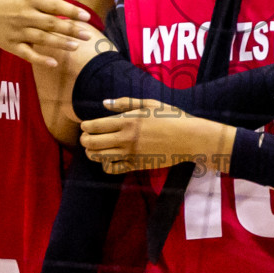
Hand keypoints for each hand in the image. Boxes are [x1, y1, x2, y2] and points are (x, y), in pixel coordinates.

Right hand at [0, 0, 95, 66]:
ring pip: (41, 38)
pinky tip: (54, 63)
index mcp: (31, 0)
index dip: (70, 11)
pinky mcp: (12, 46)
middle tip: (88, 36)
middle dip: (70, 30)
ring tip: (76, 47)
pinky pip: (27, 54)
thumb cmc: (13, 0)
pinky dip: (39, 59)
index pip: (54, 5)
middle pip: (50, 24)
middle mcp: (25, 15)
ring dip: (59, 43)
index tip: (87, 17)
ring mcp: (18, 32)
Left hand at [80, 97, 233, 173]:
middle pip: (92, 142)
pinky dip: (105, 165)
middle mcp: (126, 138)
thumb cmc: (171, 117)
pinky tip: (108, 159)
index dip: (85, 126)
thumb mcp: (149, 104)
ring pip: (99, 157)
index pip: (94, 126)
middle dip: (84, 140)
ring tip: (93, 148)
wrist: (189, 138)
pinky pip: (113, 169)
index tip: (85, 125)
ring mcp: (131, 153)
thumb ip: (125, 103)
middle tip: (85, 137)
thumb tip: (104, 103)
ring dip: (91, 153)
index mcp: (128, 121)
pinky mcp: (136, 165)